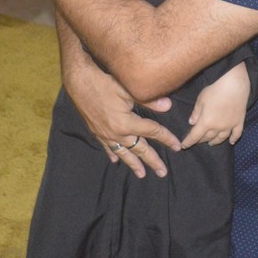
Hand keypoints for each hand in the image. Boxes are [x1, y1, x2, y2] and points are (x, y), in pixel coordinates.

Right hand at [65, 61, 182, 178]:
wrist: (79, 82)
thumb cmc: (104, 83)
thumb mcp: (128, 90)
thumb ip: (149, 100)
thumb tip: (168, 106)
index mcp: (127, 123)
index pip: (152, 132)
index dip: (166, 138)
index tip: (177, 146)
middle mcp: (117, 133)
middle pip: (139, 149)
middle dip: (152, 161)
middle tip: (163, 172)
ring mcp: (105, 134)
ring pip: (123, 153)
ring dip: (133, 164)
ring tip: (142, 174)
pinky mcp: (96, 132)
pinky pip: (107, 147)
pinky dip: (113, 155)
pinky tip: (116, 161)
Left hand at [181, 62, 249, 148]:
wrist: (234, 84)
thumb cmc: (215, 90)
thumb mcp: (201, 99)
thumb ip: (196, 112)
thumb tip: (192, 122)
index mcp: (206, 122)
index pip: (195, 136)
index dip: (188, 142)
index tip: (184, 146)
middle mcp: (218, 127)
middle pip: (208, 137)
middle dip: (201, 140)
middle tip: (197, 141)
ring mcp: (230, 126)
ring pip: (221, 138)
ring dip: (215, 141)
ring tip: (211, 143)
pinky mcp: (239, 122)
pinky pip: (237, 134)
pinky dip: (234, 139)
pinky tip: (232, 142)